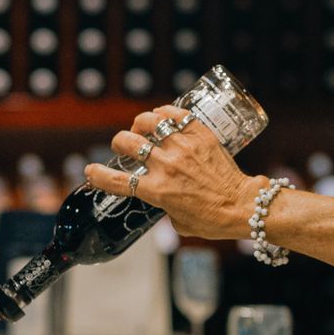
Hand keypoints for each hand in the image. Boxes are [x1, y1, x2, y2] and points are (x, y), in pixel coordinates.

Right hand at [84, 106, 261, 239]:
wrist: (242, 205)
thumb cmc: (213, 219)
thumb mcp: (178, 222)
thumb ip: (164, 207)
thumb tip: (161, 199)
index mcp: (157, 191)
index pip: (117, 180)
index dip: (98, 175)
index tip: (91, 171)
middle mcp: (166, 166)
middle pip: (128, 142)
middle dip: (119, 142)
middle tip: (124, 145)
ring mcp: (183, 148)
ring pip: (149, 122)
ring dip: (139, 124)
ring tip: (141, 127)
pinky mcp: (200, 135)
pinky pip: (175, 115)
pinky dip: (163, 113)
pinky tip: (162, 116)